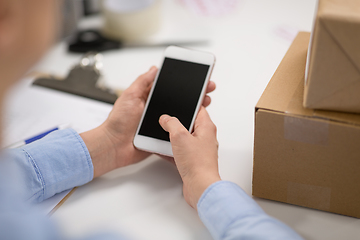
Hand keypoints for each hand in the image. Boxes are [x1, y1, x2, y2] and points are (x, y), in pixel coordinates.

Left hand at [80, 67, 215, 177]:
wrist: (114, 146)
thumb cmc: (118, 122)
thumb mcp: (129, 96)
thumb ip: (142, 82)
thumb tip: (154, 69)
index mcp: (149, 98)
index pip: (171, 88)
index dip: (184, 83)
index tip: (196, 78)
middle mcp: (157, 110)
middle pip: (180, 100)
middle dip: (195, 94)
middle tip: (207, 88)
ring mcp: (161, 123)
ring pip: (182, 115)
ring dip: (194, 110)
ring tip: (205, 103)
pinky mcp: (163, 136)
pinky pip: (177, 131)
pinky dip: (187, 127)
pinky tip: (197, 122)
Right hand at [159, 107, 220, 208]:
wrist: (200, 187)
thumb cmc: (197, 164)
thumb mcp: (179, 136)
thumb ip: (171, 123)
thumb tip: (166, 118)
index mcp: (206, 127)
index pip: (199, 109)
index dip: (188, 105)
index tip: (178, 103)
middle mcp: (205, 137)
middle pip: (189, 123)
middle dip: (176, 122)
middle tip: (166, 120)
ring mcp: (199, 150)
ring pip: (183, 138)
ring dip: (172, 137)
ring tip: (161, 134)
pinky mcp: (193, 161)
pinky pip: (180, 151)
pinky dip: (171, 150)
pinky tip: (161, 149)